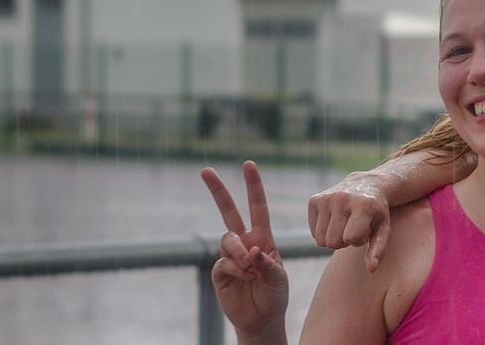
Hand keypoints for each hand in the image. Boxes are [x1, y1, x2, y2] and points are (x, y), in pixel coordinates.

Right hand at [202, 161, 288, 338]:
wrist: (261, 319)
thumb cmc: (275, 295)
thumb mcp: (279, 278)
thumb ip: (268, 263)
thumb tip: (252, 249)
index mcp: (263, 238)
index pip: (257, 207)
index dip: (253, 186)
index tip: (248, 165)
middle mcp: (244, 242)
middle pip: (228, 212)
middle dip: (218, 191)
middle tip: (205, 170)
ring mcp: (230, 256)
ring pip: (228, 239)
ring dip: (240, 253)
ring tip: (251, 270)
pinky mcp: (219, 271)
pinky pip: (223, 262)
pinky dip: (236, 269)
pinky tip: (244, 278)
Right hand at [307, 171, 391, 270]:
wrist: (367, 185)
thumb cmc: (377, 213)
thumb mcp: (383, 229)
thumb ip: (378, 250)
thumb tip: (371, 269)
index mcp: (362, 205)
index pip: (350, 239)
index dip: (359, 240)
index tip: (366, 230)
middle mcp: (342, 199)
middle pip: (333, 242)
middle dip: (344, 241)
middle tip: (354, 229)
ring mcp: (326, 198)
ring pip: (321, 240)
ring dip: (333, 238)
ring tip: (345, 225)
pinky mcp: (314, 200)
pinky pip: (313, 232)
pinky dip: (323, 231)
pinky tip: (335, 220)